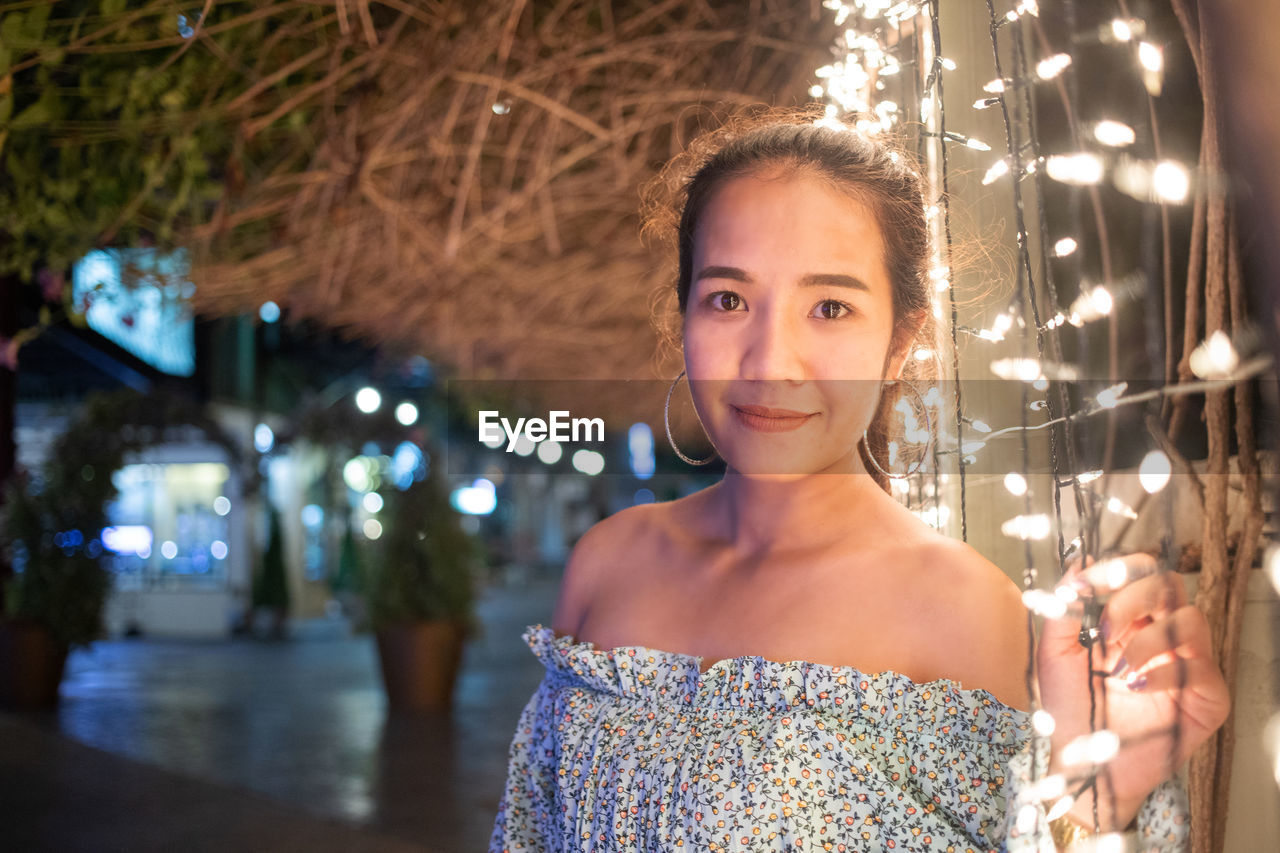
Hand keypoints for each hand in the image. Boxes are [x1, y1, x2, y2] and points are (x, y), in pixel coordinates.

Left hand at [1036, 552, 1230, 831]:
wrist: (1084, 762)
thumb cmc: (1071, 707)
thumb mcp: (1054, 651)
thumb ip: (1064, 606)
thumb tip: (1077, 561)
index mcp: (1129, 619)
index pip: (1139, 573)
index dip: (1118, 568)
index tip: (1086, 583)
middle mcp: (1161, 635)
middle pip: (1170, 585)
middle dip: (1134, 597)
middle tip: (1104, 628)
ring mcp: (1187, 663)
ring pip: (1191, 619)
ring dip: (1148, 638)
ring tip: (1119, 669)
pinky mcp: (1207, 697)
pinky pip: (1200, 668)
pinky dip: (1163, 673)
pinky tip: (1134, 688)